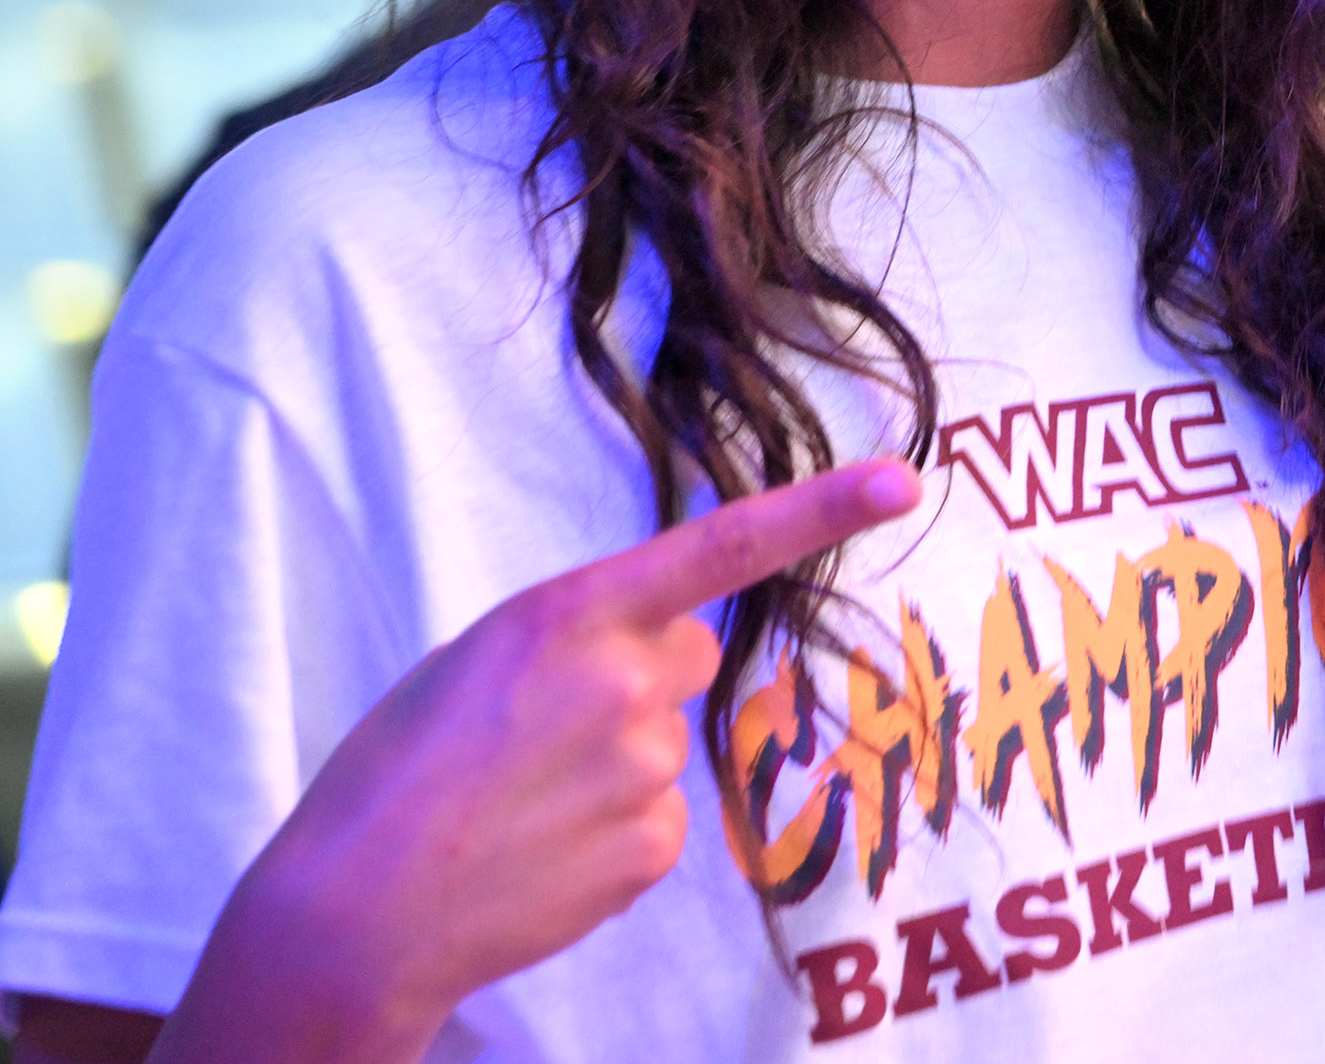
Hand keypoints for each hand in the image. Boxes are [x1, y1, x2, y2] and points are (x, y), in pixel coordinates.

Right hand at [155, 459, 922, 1063]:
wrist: (356, 911)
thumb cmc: (397, 770)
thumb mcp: (480, 660)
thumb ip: (582, 636)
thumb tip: (663, 652)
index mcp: (570, 613)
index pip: (720, 547)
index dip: (818, 510)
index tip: (900, 481)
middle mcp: (627, 680)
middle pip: (686, 656)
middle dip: (637, 678)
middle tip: (537, 732)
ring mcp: (648, 767)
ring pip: (663, 742)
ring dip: (612, 762)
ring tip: (518, 802)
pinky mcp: (655, 846)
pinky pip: (659, 817)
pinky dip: (611, 831)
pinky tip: (541, 849)